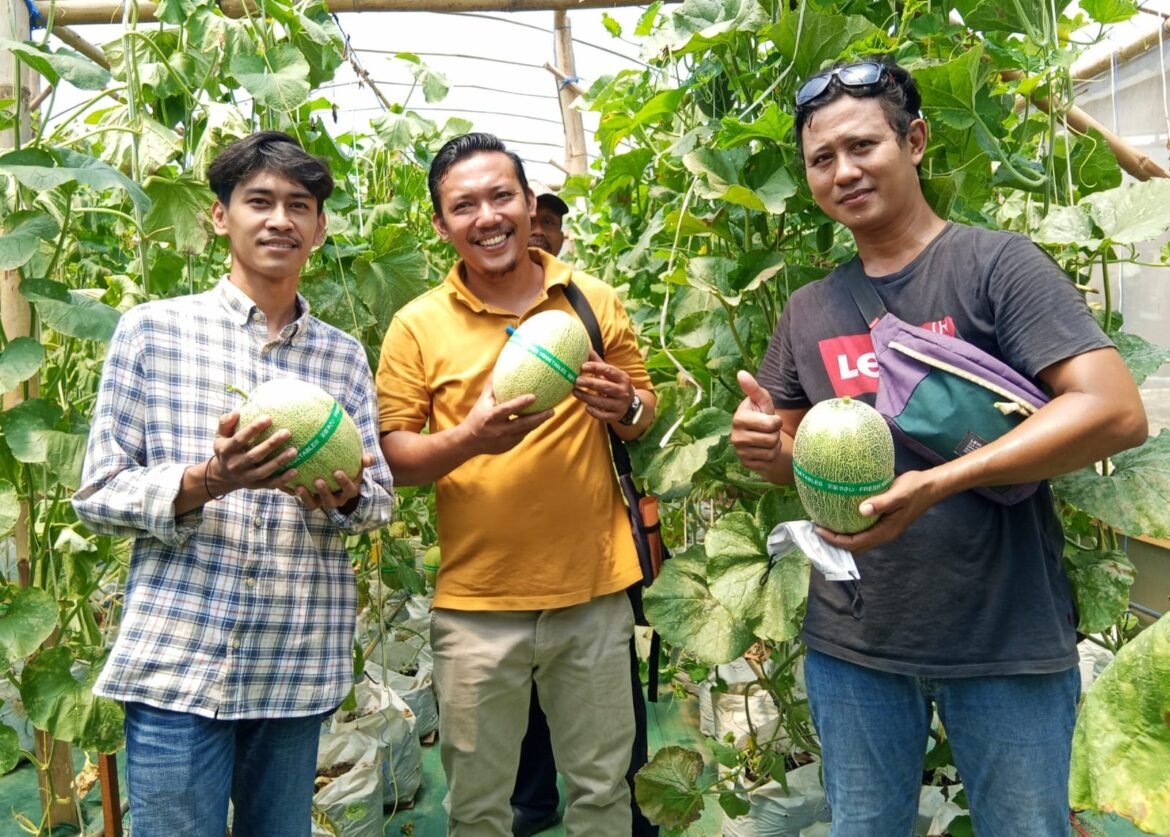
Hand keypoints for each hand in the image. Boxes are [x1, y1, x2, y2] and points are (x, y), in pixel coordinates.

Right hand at [207, 411, 300, 494]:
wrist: (222, 476)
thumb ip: (225, 423)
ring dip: (279, 461)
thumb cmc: (227, 449)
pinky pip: (270, 484)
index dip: (253, 429)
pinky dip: (283, 479)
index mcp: (226, 450)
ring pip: (264, 471)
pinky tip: (295, 470)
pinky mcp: (255, 486)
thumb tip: (237, 412)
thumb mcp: (220, 436)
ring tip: (294, 451)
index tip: (268, 418)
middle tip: (287, 432)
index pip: (240, 439)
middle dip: (271, 444)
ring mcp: (245, 477)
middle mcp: (235, 465)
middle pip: (254, 455)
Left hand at [286, 452, 372, 510]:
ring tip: (300, 487)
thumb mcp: (358, 464)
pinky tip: (286, 484)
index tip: (337, 472)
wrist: (338, 479)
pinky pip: (301, 500)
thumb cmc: (350, 468)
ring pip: (314, 505)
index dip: (344, 483)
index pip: (349, 490)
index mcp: (349, 491)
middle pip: (331, 501)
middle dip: (324, 493)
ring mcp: (321, 502)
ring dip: (307, 497)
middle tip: (317, 480)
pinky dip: (294, 494)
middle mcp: (336, 500)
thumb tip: (368, 459)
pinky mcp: (309, 501)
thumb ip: (365, 461)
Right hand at [463, 379, 553, 455]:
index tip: (533, 397)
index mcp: (491, 417)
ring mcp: (505, 440)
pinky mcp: (509, 446)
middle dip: (539, 417)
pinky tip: (538, 420)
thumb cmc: (477, 417)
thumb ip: (492, 386)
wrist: (469, 442)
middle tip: (551, 410)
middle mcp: (499, 429)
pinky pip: (522, 435)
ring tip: (549, 413)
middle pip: (523, 424)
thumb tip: (499, 367)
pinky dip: (530, 427)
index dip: (520, 404)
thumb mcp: (482, 401)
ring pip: (526, 431)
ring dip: (538, 422)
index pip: (507, 409)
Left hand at [573, 349, 634, 422]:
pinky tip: (586, 406)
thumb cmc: (615, 385)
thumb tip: (586, 348)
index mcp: (622, 377)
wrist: (629, 405)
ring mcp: (620, 405)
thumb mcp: (610, 374)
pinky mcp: (616, 416)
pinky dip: (594, 412)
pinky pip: (603, 415)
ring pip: (602, 402)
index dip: (596, 367)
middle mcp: (623, 391)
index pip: (609, 370)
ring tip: (575, 392)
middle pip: (605, 387)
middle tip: (576, 380)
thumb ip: (598, 363)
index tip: (583, 366)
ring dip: (587, 397)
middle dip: (590, 383)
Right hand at [731, 371, 783, 474]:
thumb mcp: (761, 400)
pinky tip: (764, 450)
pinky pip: (768, 462)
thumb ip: (753, 388)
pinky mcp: (746, 464)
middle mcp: (736, 437)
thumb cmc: (761, 414)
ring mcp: (740, 452)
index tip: (771, 418)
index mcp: (739, 418)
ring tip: (767, 439)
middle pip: (771, 439)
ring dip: (774, 445)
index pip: (770, 424)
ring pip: (771, 451)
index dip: (776, 421)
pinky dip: (771, 456)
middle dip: (775, 434)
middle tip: (769, 430)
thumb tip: (741, 373)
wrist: (759, 436)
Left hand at [815, 469, 938, 553]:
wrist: (931, 486)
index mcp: (886, 532)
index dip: (835, 540)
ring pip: (858, 539)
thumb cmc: (915, 489)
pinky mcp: (884, 521)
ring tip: (824, 523)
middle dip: (834, 541)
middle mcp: (883, 534)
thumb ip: (881, 503)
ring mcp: (884, 529)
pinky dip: (849, 526)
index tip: (818, 529)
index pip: (855, 543)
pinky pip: (863, 529)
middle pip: (855, 546)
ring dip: (841, 535)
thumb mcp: (898, 493)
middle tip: (816, 528)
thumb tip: (861, 510)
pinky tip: (839, 515)